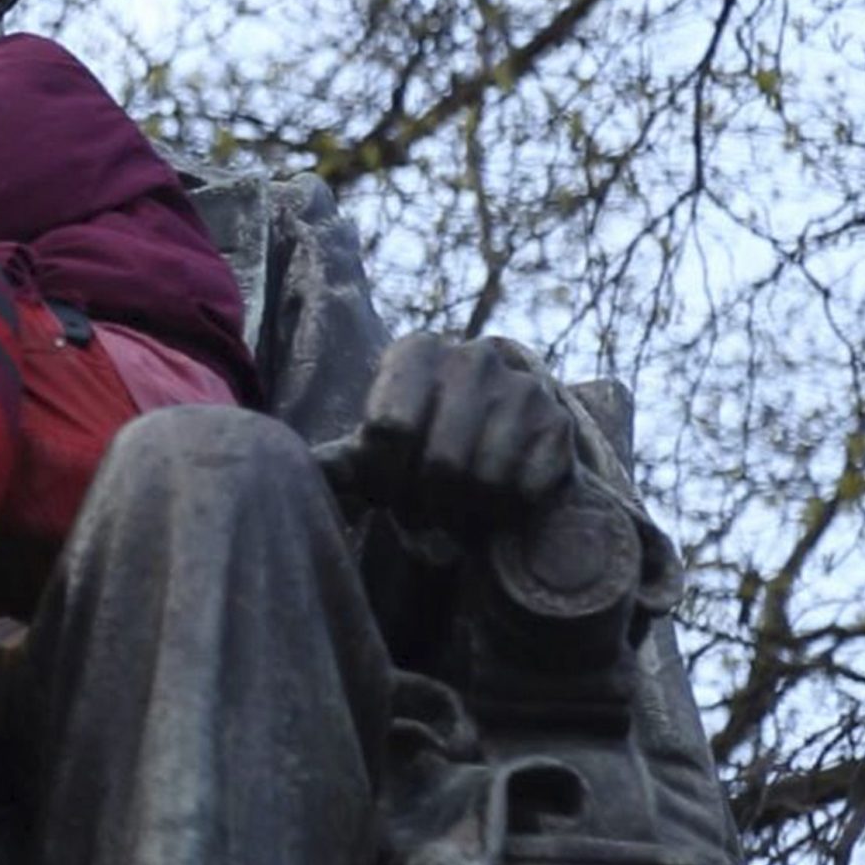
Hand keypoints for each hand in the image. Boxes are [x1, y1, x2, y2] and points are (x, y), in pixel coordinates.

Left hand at [355, 332, 576, 531]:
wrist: (496, 429)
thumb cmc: (418, 439)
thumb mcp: (373, 442)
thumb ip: (341, 461)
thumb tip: (307, 471)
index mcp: (416, 350)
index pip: (389, 430)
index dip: (383, 478)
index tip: (384, 491)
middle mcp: (473, 357)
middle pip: (441, 463)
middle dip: (426, 504)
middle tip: (421, 513)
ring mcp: (521, 387)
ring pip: (486, 481)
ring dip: (465, 514)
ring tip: (453, 510)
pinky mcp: (558, 422)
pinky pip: (525, 491)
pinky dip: (504, 513)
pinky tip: (490, 503)